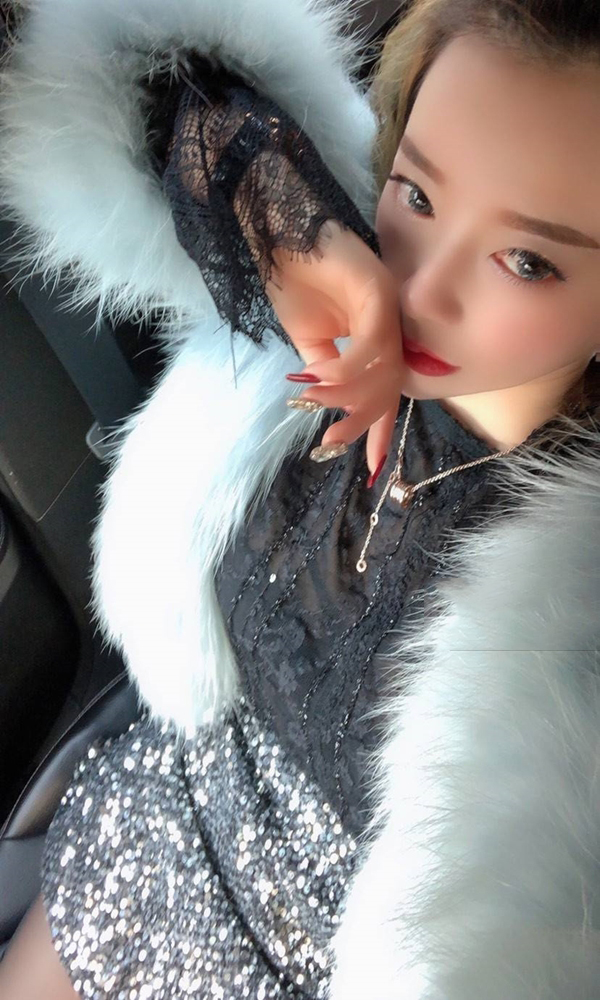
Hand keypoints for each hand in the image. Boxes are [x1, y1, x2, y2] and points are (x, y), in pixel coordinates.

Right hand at [265, 221, 406, 477]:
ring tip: (315, 405)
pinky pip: (370, 346)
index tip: (371, 467)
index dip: (379, 429)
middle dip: (361, 422)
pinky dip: (345, 369)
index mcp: (376, 340)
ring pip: (381, 372)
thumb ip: (326, 371)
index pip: (385, 391)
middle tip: (332, 441)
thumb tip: (331, 403)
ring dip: (345, 397)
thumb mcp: (309, 340)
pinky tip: (318, 379)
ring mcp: (389, 310)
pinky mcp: (379, 293)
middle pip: (388, 387)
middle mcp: (390, 328)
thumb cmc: (293, 280)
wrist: (279, 234)